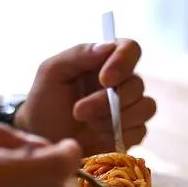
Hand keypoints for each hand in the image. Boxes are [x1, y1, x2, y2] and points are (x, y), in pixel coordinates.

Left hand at [16, 40, 156, 155]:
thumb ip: (78, 54)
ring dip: (115, 119)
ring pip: (145, 107)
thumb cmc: (44, 102)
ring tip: (87, 125)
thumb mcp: (52, 72)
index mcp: (105, 61)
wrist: (42, 139)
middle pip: (137, 84)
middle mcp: (121, 82)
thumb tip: (107, 46)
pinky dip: (119, 135)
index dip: (124, 62)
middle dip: (107, 101)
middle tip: (78, 112)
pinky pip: (140, 131)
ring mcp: (128, 108)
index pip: (130, 49)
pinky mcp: (130, 133)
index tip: (105, 80)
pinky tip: (97, 136)